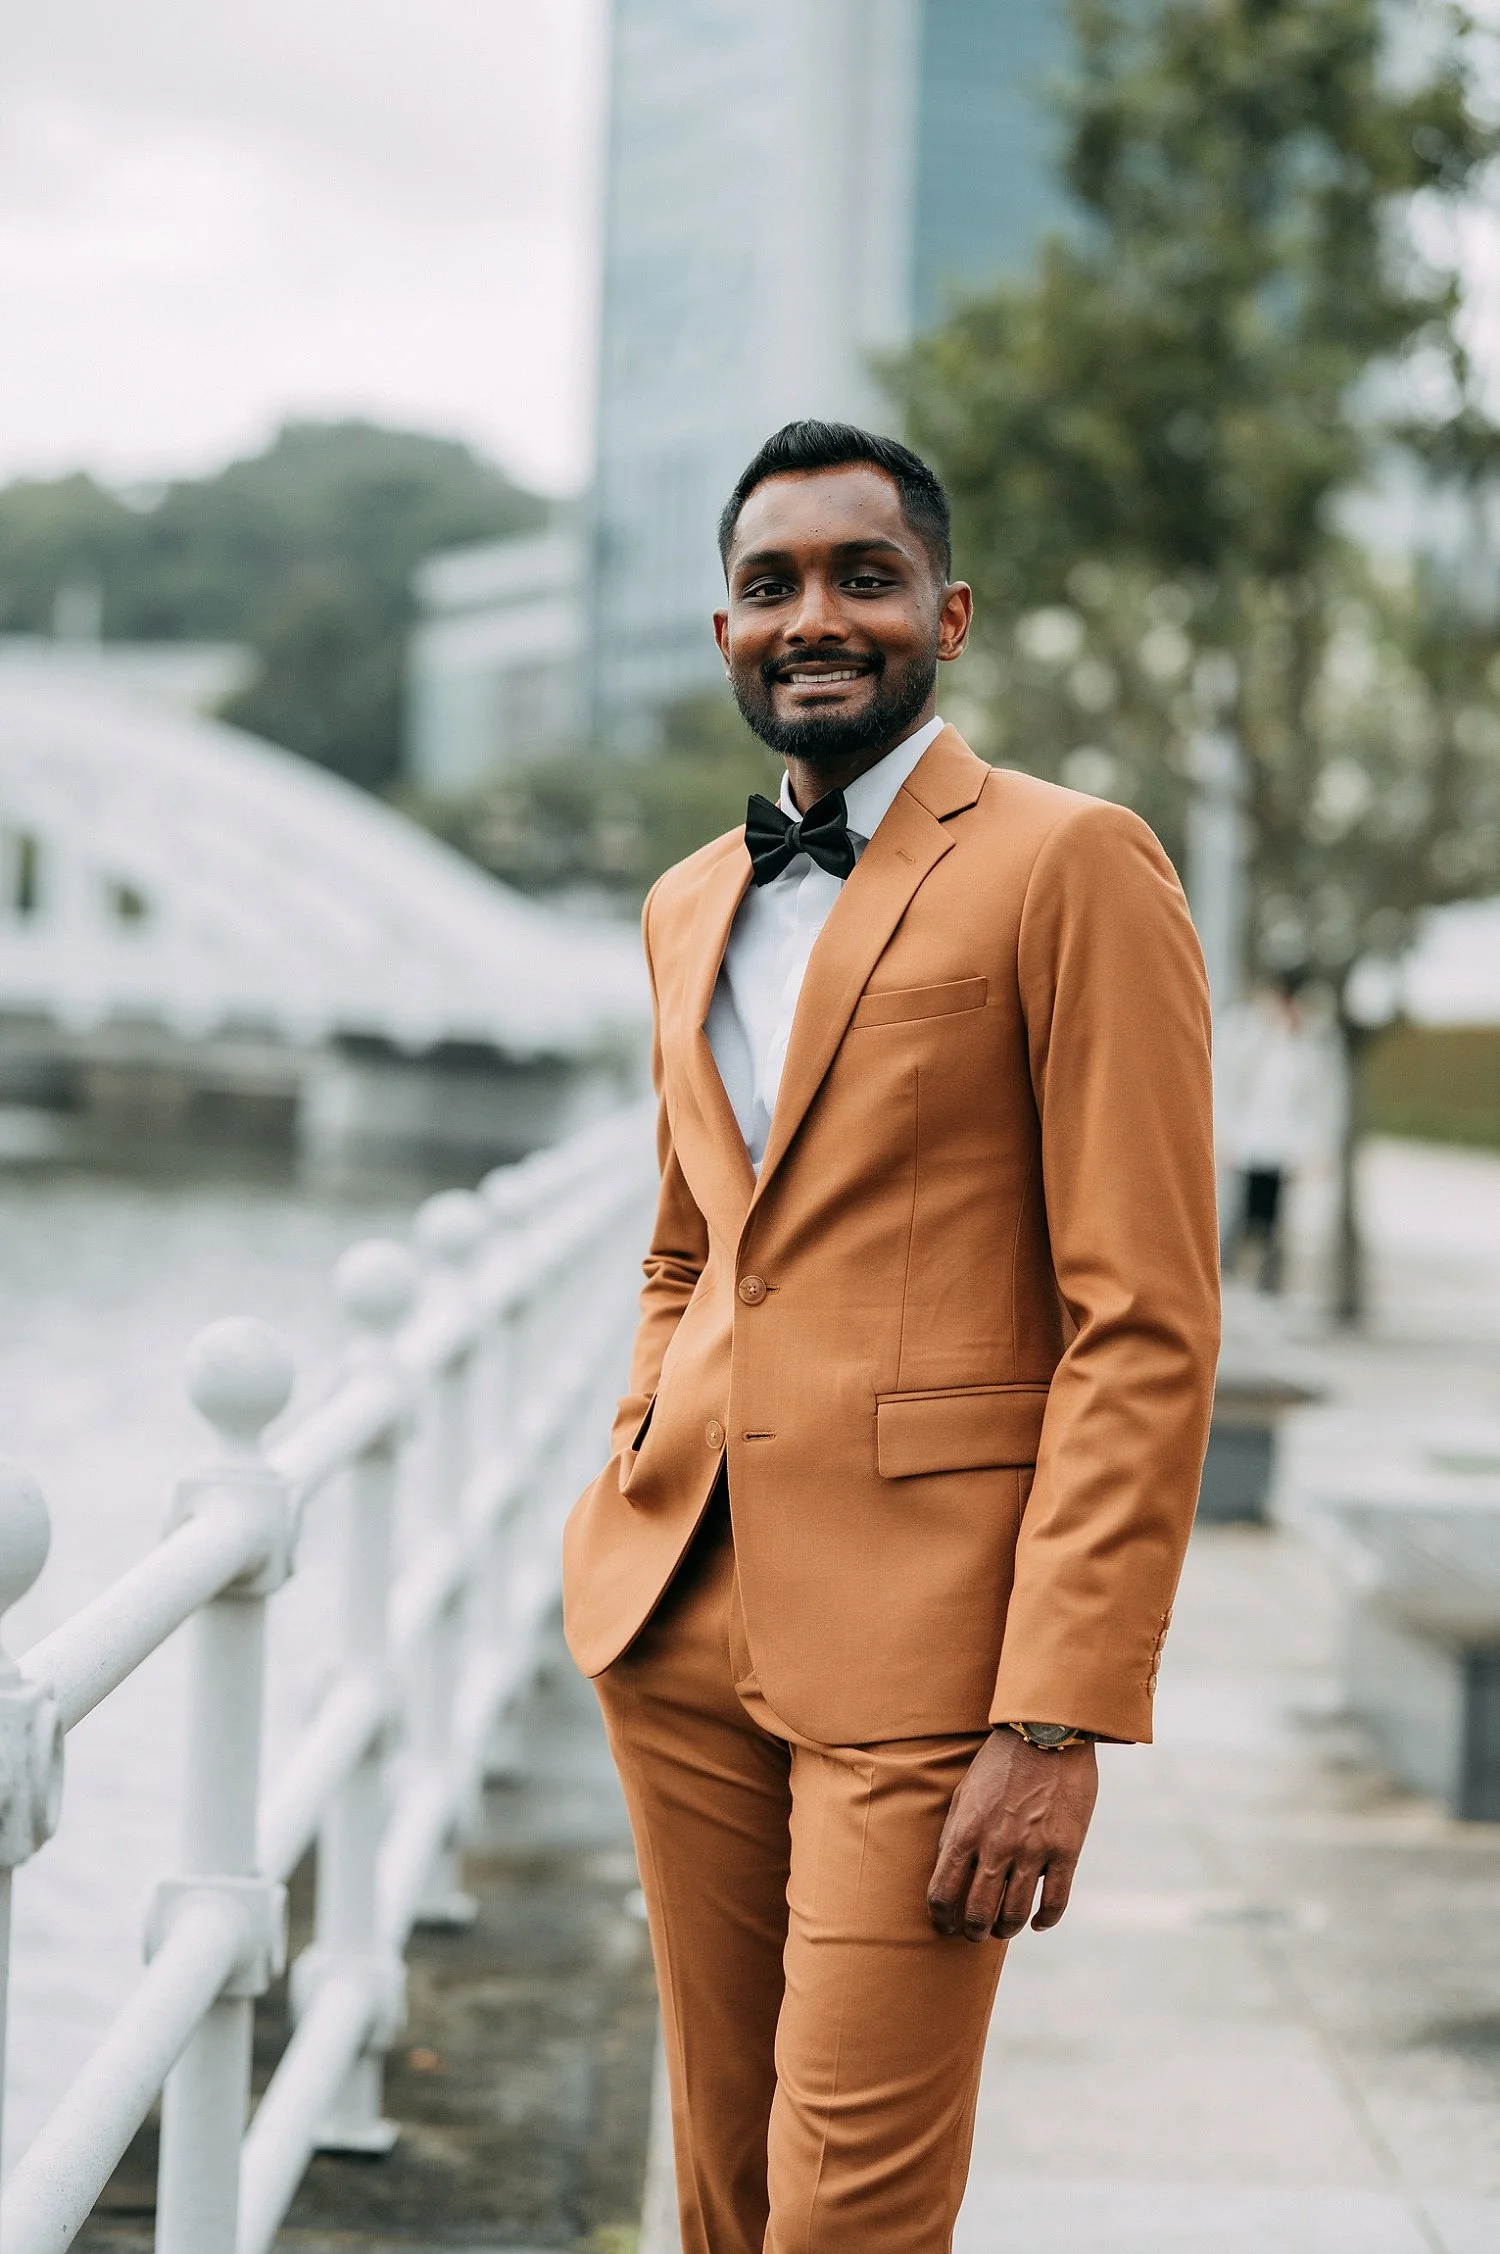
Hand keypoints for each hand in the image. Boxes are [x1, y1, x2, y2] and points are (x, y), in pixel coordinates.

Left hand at [927, 1728, 1098, 1941]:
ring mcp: (1033, 1850)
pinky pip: (1055, 1902)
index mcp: (965, 1831)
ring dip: (1005, 1930)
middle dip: (972, 1931)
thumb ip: (954, 1832)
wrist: (1047, 1732)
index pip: (942, 1892)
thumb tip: (945, 1870)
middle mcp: (996, 1846)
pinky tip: (1037, 1922)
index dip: (941, 1918)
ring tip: (1003, 1929)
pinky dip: (1044, 1920)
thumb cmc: (1001, 1762)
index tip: (945, 1925)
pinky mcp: (1066, 1850)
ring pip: (1014, 1913)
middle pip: (977, 1912)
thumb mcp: (964, 1792)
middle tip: (975, 1934)